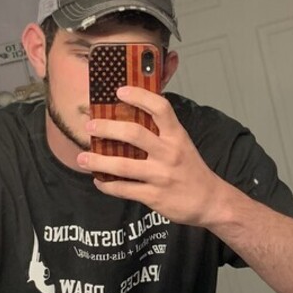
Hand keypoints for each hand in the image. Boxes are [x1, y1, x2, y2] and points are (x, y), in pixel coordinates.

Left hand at [78, 88, 228, 226]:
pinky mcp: (154, 196)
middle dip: (107, 128)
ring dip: (98, 161)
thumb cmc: (191, 170)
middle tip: (91, 126)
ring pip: (122, 165)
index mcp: (177, 136)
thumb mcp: (182, 143)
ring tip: (82, 158)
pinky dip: (107, 185)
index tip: (120, 91)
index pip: (160, 108)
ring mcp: (161, 175)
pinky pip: (123, 189)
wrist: (210, 201)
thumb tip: (133, 114)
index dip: (139, 96)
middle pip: (134, 134)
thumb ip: (162, 130)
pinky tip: (99, 181)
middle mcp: (169, 153)